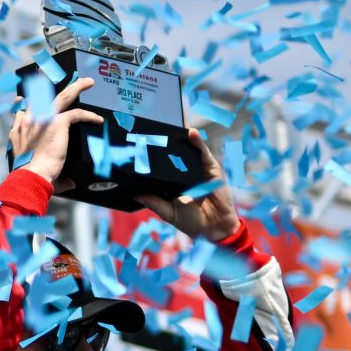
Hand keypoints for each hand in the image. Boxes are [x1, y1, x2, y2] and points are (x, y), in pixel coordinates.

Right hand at [8, 75, 102, 192]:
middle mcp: (29, 121)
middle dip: (43, 83)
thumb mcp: (34, 172)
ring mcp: (43, 119)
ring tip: (87, 82)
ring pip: (62, 97)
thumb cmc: (30, 177)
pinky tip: (97, 119)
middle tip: (46, 74)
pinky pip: (76, 114)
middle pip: (38, 96)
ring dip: (76, 88)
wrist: (30, 176)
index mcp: (19, 132)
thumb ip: (53, 172)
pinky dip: (88, 116)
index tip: (23, 101)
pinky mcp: (57, 122)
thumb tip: (70, 183)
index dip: (23, 105)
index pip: (21, 112)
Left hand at [138, 127, 239, 241]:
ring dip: (181, 135)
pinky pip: (203, 152)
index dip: (153, 155)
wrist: (215, 229)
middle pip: (175, 153)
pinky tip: (191, 132)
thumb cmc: (192, 222)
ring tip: (172, 121)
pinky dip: (198, 141)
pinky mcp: (211, 169)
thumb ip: (154, 203)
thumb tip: (136, 195)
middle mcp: (185, 173)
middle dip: (166, 140)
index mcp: (173, 182)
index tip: (140, 142)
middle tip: (153, 126)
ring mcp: (198, 169)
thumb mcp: (168, 212)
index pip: (162, 165)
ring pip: (188, 149)